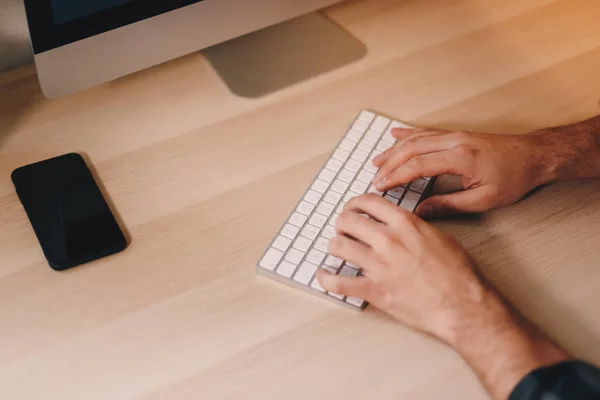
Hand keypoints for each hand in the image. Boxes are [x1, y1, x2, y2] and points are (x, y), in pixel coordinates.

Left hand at [317, 194, 568, 399]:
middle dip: (342, 223)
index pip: (368, 202)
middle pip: (348, 221)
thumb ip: (415, 226)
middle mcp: (388, 241)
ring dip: (335, 245)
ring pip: (339, 246)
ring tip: (337, 248)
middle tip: (343, 228)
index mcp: (405, 224)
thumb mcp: (440, 237)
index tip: (353, 208)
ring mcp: (379, 266)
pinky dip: (326, 279)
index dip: (355, 203)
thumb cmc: (458, 274)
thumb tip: (400, 221)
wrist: (463, 306)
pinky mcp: (375, 290)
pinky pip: (339, 283)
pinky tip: (323, 275)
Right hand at [370, 128, 549, 217]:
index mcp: (460, 158)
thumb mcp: (483, 199)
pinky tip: (395, 135)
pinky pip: (426, 131)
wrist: (535, 156)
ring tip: (376, 161)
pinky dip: (407, 133)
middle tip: (374, 179)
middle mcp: (454, 141)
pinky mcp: (456, 134)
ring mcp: (454, 135)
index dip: (395, 176)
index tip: (380, 186)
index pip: (417, 165)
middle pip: (411, 149)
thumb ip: (448, 205)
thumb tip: (420, 212)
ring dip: (394, 150)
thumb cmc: (514, 178)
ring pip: (415, 139)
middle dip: (389, 164)